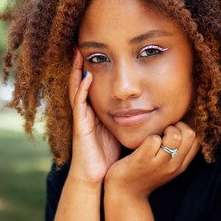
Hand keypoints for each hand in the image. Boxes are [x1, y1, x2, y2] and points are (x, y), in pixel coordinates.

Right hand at [69, 50, 120, 182]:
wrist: (95, 176)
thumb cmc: (107, 155)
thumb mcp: (118, 129)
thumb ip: (124, 116)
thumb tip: (143, 104)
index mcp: (92, 111)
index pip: (90, 85)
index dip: (91, 67)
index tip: (96, 50)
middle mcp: (84, 112)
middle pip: (80, 82)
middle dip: (80, 63)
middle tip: (80, 44)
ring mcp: (80, 118)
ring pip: (76, 89)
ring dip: (77, 71)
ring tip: (79, 53)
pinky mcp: (80, 126)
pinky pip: (80, 104)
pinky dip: (82, 89)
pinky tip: (87, 76)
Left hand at [104, 122, 199, 198]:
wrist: (125, 194)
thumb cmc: (144, 174)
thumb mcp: (167, 166)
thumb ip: (178, 151)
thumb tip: (185, 125)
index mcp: (181, 165)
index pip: (198, 140)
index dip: (187, 129)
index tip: (174, 131)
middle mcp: (174, 165)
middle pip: (190, 134)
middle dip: (177, 126)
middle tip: (163, 132)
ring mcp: (159, 164)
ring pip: (174, 136)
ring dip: (163, 130)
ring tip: (155, 138)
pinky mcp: (143, 160)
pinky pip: (153, 139)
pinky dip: (146, 138)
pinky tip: (141, 145)